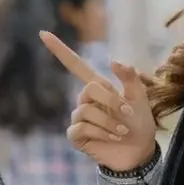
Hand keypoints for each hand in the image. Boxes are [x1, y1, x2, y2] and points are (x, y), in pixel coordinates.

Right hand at [39, 31, 157, 172]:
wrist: (139, 151)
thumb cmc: (139, 123)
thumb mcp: (140, 97)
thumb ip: (130, 77)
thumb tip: (112, 60)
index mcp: (99, 88)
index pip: (75, 65)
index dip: (60, 50)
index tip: (43, 33)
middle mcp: (85, 101)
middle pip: (90, 89)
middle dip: (112, 101)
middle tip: (129, 114)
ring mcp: (79, 119)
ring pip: (86, 111)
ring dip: (110, 122)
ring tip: (123, 131)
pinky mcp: (76, 136)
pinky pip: (81, 128)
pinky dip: (101, 133)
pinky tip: (112, 138)